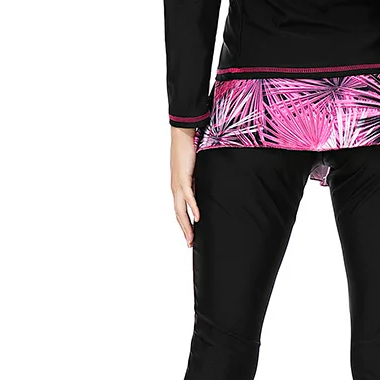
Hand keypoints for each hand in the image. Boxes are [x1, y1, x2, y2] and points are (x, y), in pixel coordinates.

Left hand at [170, 128, 198, 245]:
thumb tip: (204, 190)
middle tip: (190, 243)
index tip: (190, 236)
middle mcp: (176, 188)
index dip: (184, 224)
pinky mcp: (183, 177)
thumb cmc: (188, 151)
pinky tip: (197, 217)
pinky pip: (188, 196)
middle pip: (178, 214)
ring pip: (181, 209)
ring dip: (186, 224)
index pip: (180, 210)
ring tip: (191, 237)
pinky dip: (192, 207)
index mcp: (178, 187)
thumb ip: (197, 181)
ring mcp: (178, 184)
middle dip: (185, 230)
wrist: (182, 136)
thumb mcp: (194, 171)